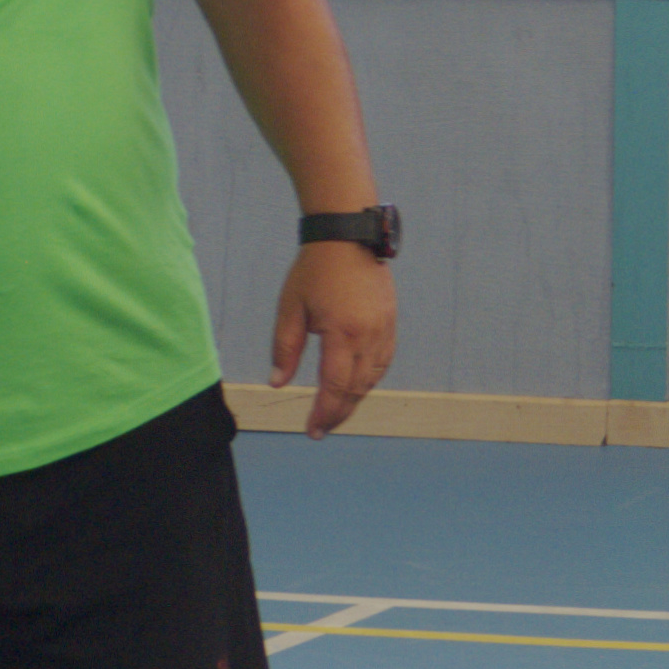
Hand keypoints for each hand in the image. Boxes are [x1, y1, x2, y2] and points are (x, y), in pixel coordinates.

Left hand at [271, 241, 400, 434]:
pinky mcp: (391, 320)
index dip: (324, 412)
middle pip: (357, 387)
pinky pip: (384, 359)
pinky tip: (358, 385)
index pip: (335, 385)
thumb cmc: (313, 271)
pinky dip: (371, 378)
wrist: (347, 237)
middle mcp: (369, 335)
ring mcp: (384, 328)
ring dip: (356, 397)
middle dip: (339, 411)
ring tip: (337, 410)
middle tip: (322, 429)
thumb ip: (285, 348)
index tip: (312, 431)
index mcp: (343, 333)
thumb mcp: (290, 309)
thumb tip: (277, 381)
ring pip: (373, 376)